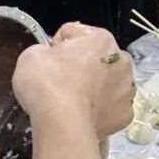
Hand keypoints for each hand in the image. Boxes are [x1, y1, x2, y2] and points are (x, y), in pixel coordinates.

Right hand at [13, 23, 134, 137]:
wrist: (63, 125)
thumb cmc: (49, 85)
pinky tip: (83, 115)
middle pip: (96, 59)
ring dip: (93, 88)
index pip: (75, 33)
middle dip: (80, 67)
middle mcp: (122, 61)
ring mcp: (127, 89)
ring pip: (108, 84)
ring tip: (71, 101)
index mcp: (102, 39)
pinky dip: (99, 111)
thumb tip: (48, 57)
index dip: (57, 46)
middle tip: (59, 82)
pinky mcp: (125, 114)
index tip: (49, 60)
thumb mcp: (31, 55)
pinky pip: (111, 108)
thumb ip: (43, 49)